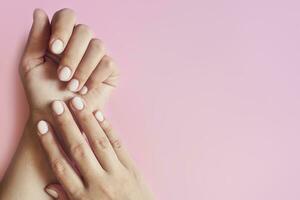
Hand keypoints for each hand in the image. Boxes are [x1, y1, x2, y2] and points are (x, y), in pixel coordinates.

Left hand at [20, 9, 118, 120]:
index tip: (54, 49)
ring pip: (98, 46)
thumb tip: (40, 12)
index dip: (62, 29)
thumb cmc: (41, 93)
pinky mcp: (110, 71)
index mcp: (62, 38)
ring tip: (72, 86)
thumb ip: (36, 38)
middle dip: (72, 54)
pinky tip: (85, 89)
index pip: (67, 17)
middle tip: (62, 76)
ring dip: (83, 68)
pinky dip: (95, 77)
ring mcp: (97, 56)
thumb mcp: (31, 64)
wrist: (57, 116)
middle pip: (85, 30)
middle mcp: (81, 44)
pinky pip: (108, 63)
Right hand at [36, 97, 153, 199]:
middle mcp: (98, 183)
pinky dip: (108, 128)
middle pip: (79, 149)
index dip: (50, 144)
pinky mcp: (132, 168)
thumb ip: (68, 198)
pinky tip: (100, 115)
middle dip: (67, 126)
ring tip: (77, 103)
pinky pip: (118, 145)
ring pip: (99, 143)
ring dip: (87, 121)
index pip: (61, 165)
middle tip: (57, 106)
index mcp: (83, 196)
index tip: (42, 126)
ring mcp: (117, 174)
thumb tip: (50, 185)